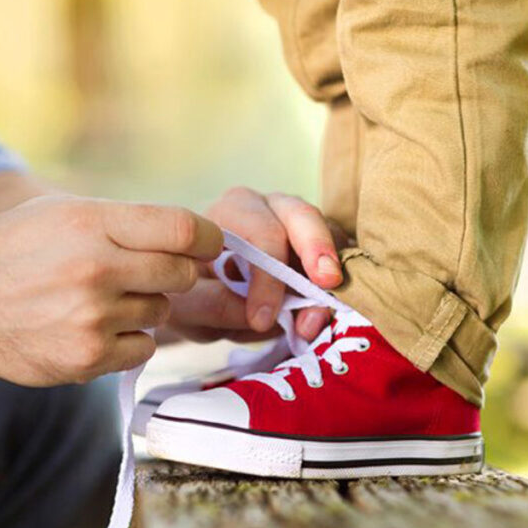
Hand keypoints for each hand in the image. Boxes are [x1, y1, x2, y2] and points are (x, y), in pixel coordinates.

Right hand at [0, 195, 222, 385]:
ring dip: (143, 307)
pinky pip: (143, 348)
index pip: (184, 229)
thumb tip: (190, 237)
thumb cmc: (8, 253)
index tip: (208, 245)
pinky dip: (128, 340)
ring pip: (162, 312)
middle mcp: (95, 268)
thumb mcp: (57, 214)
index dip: (208, 239)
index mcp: (90, 223)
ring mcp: (92, 317)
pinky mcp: (88, 357)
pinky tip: (92, 328)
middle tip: (143, 274)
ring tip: (98, 300)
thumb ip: (121, 222)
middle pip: (182, 274)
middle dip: (173, 273)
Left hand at [168, 187, 349, 343]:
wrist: (200, 295)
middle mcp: (270, 207)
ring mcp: (301, 226)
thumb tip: (260, 316)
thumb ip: (213, 305)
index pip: (260, 233)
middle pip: (302, 215)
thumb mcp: (187, 304)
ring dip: (329, 280)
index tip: (261, 320)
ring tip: (318, 319)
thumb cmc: (191, 290)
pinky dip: (339, 287)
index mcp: (232, 210)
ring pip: (329, 237)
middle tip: (326, 285)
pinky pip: (340, 259)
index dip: (268, 278)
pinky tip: (326, 313)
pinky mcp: (321, 248)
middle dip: (317, 250)